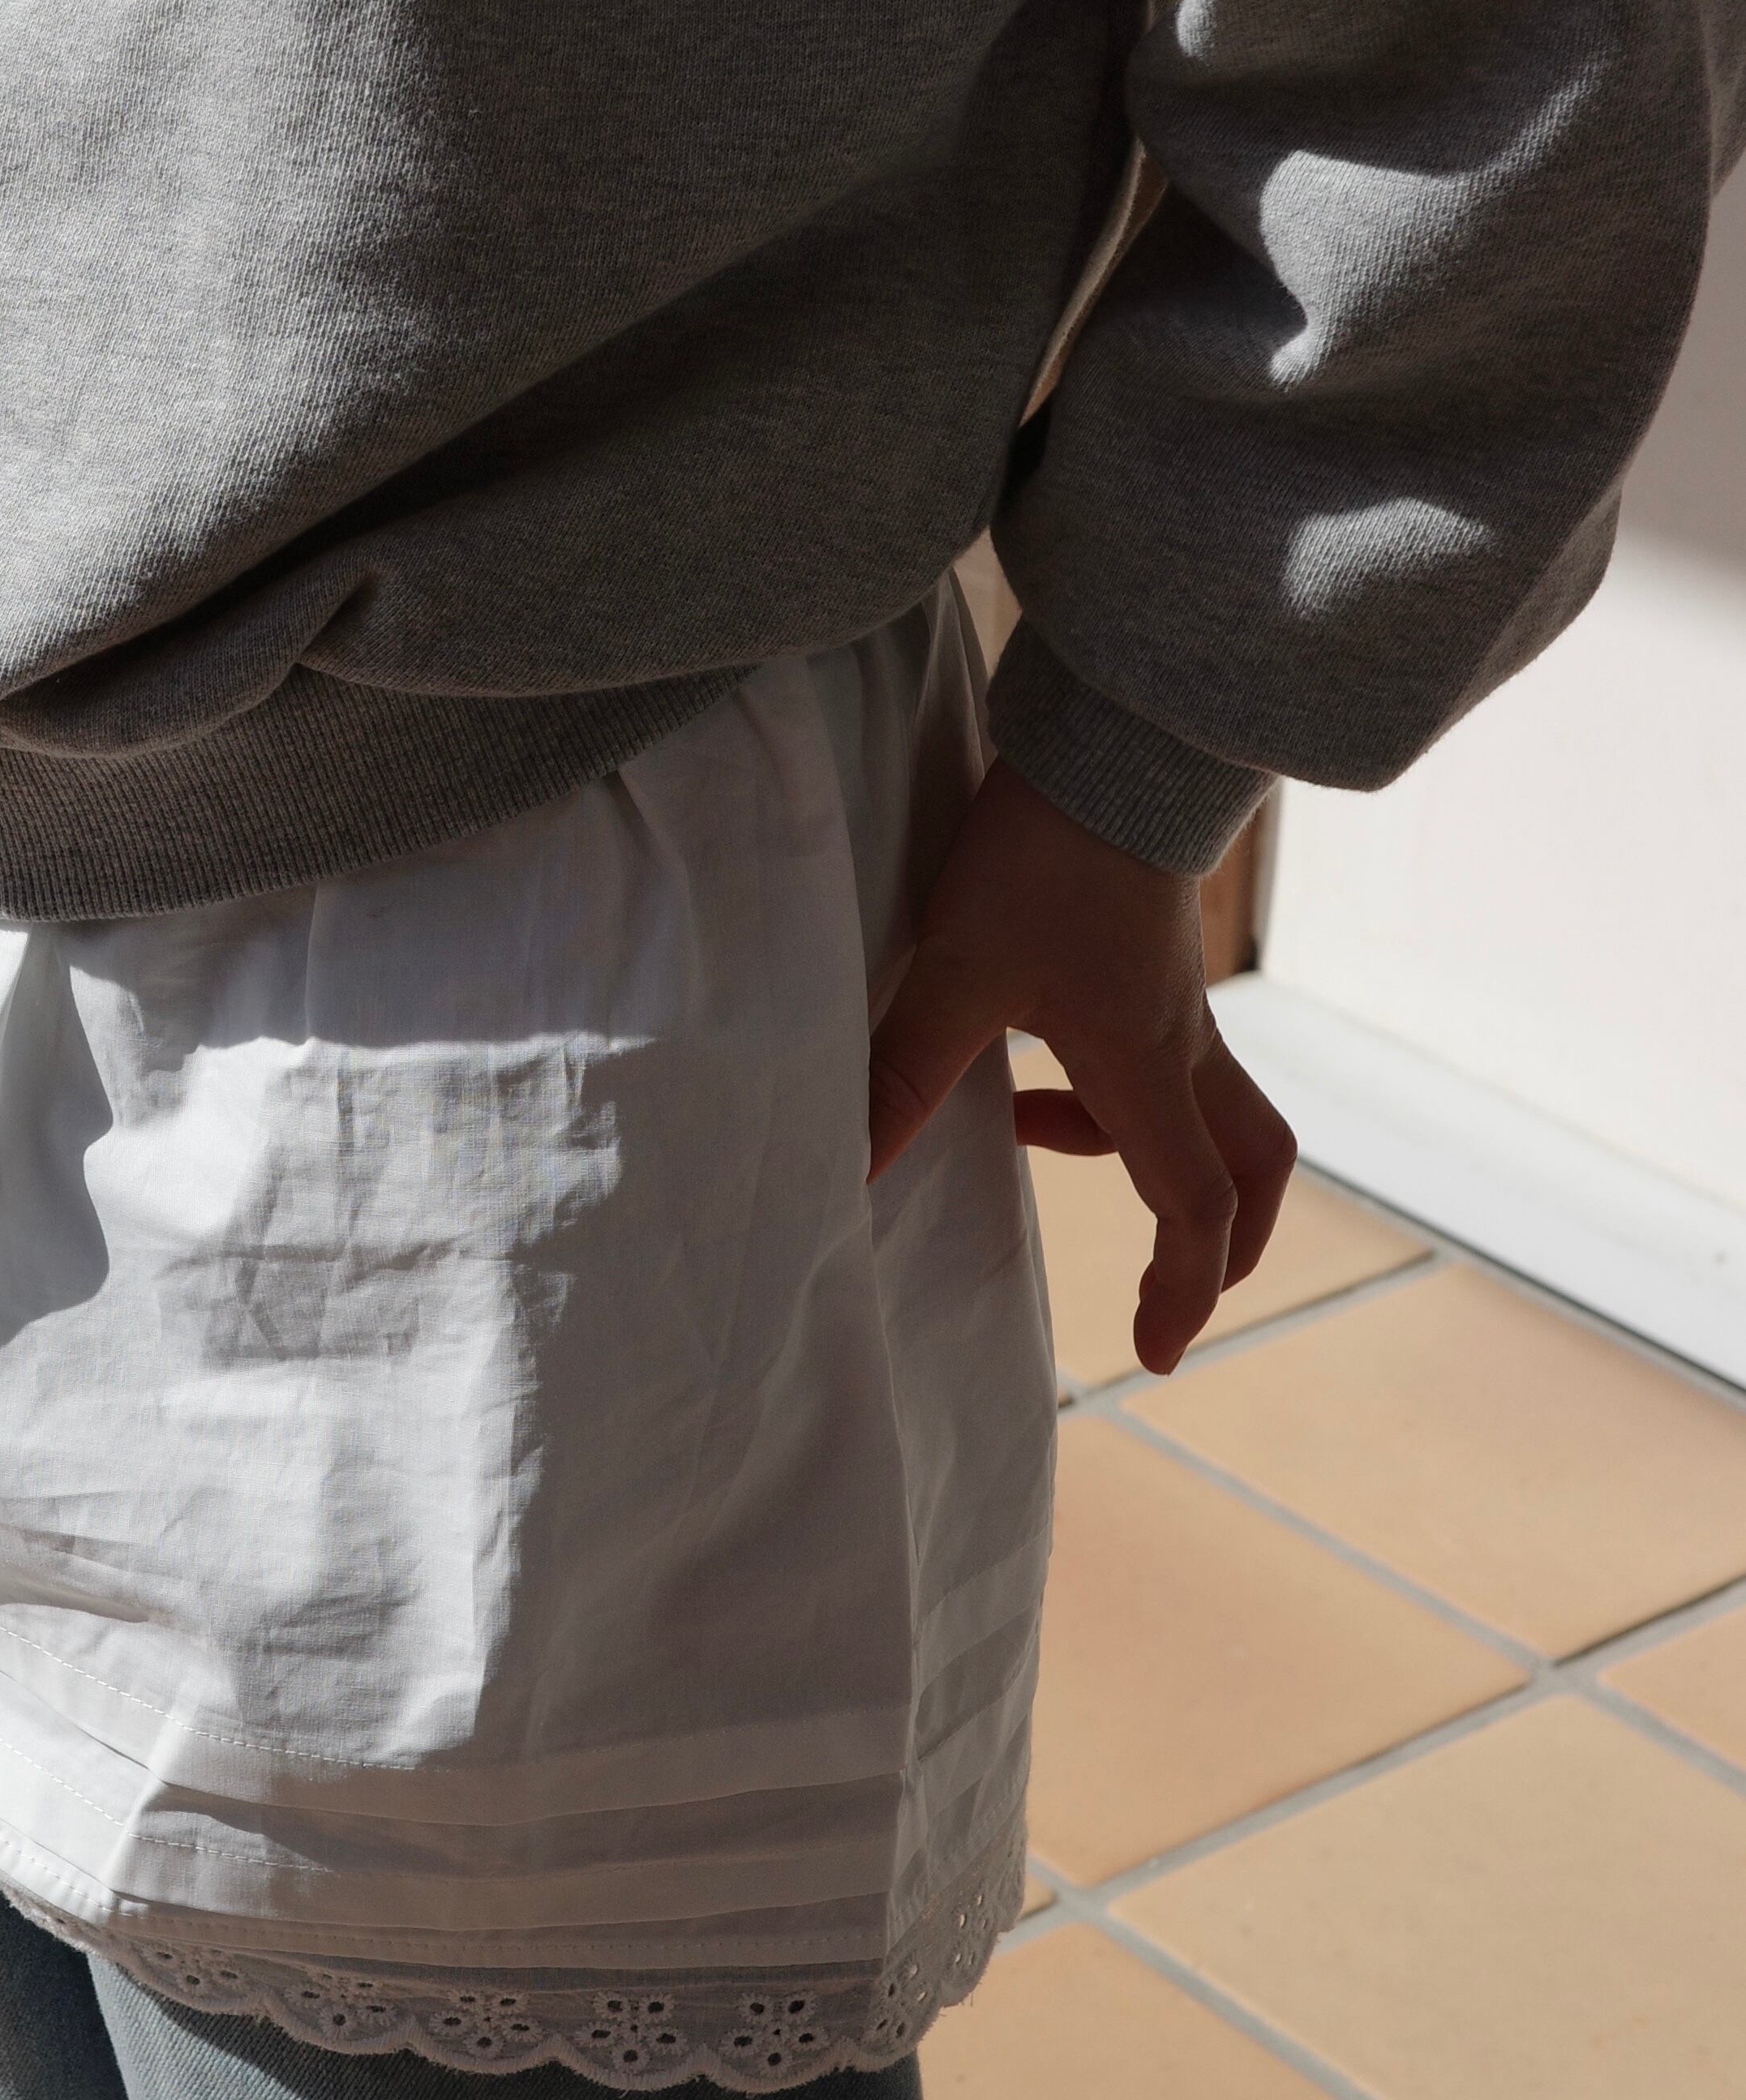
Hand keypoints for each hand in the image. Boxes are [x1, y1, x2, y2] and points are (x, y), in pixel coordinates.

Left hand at [865, 761, 1294, 1374]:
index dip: (1184, 1290)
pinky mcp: (1152, 955)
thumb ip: (904, 1072)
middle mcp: (1181, 1041)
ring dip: (1138, 1150)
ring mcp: (1176, 996)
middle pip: (1250, 1165)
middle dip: (1223, 1236)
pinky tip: (1019, 1055)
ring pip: (1206, 1106)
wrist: (1111, 747)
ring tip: (1017, 1126)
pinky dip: (1107, 1086)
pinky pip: (1161, 1053)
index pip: (1194, 1208)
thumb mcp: (955, 973)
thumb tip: (850, 1169)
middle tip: (1169, 1281)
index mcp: (1147, 1066)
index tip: (1155, 1353)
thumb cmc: (1044, 859)